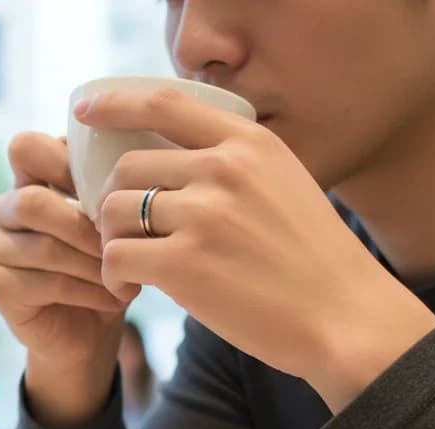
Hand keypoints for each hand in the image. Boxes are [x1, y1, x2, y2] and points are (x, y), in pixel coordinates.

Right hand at [0, 132, 137, 375]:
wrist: (88, 337)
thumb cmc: (105, 272)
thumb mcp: (113, 226)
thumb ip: (111, 193)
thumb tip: (140, 169)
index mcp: (25, 182)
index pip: (27, 148)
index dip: (67, 165)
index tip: (112, 193)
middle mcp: (0, 210)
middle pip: (33, 201)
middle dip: (87, 228)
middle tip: (125, 247)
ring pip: (45, 247)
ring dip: (94, 265)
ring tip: (127, 278)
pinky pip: (46, 283)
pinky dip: (89, 292)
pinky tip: (114, 299)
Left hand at [79, 88, 434, 411]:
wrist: (347, 319)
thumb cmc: (318, 266)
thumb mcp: (287, 189)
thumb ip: (236, 171)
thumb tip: (175, 174)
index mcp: (248, 144)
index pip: (164, 102)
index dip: (115, 104)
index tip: (86, 112)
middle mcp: (222, 170)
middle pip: (127, 168)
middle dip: (113, 203)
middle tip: (123, 237)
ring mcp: (202, 215)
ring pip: (114, 212)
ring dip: (112, 242)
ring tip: (131, 271)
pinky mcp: (184, 264)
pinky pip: (116, 256)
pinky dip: (113, 275)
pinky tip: (131, 290)